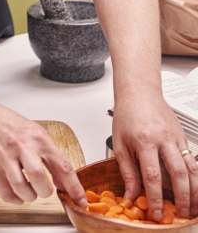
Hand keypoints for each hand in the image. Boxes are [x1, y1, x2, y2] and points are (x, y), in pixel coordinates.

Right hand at [0, 104, 86, 205]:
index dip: (74, 187)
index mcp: (39, 139)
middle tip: (43, 189)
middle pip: (40, 179)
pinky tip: (16, 191)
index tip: (80, 200)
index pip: (62, 166)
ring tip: (28, 190)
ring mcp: (4, 157)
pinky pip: (7, 193)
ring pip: (22, 188)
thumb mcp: (37, 135)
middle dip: (45, 191)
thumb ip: (52, 158)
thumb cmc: (11, 127)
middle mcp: (22, 146)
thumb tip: (65, 184)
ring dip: (29, 196)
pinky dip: (15, 198)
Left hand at [112, 92, 197, 220]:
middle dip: (181, 198)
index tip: (155, 212)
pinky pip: (194, 160)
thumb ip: (127, 171)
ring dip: (194, 191)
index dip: (155, 197)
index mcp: (144, 141)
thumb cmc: (127, 116)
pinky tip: (195, 189)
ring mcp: (177, 138)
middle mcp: (163, 140)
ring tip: (192, 207)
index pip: (152, 175)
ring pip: (191, 169)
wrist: (140, 94)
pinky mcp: (184, 138)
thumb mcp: (119, 144)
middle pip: (178, 174)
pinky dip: (196, 177)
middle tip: (180, 214)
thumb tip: (131, 194)